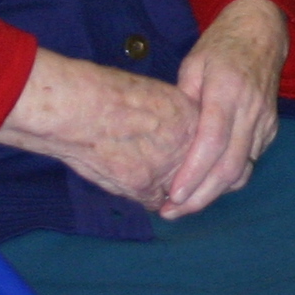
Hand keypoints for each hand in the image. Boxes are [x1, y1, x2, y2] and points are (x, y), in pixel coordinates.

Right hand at [0, 45, 198, 209]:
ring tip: (151, 178)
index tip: (190, 156)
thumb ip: (174, 115)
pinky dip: (146, 197)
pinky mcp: (143, 186)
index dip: (198, 153)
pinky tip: (135, 186)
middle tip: (176, 174)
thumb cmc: (111, 93)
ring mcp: (167, 168)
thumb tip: (173, 126)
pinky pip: (153, 200)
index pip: (209, 146)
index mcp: (193, 118)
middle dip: (189, 175)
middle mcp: (187, 145)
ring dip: (170, 189)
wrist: (85, 108)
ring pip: (179, 190)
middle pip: (199, 172)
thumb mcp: (158, 95)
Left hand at [158, 0, 286, 218]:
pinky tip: (206, 184)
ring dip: (214, 193)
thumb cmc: (221, 46)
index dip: (193, 173)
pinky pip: (250, 161)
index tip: (172, 195)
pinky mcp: (271, 128)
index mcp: (228, 91)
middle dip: (201, 196)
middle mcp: (251, 110)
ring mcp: (265, 121)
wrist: (262, 31)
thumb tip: (167, 137)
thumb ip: (182, 99)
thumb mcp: (193, 63)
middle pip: (230, 166)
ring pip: (243, 169)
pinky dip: (228, 178)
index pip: (212, 142)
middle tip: (172, 212)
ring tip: (184, 205)